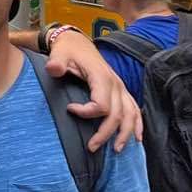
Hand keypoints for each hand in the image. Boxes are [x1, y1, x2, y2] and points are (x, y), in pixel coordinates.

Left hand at [46, 29, 142, 151]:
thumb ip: (56, 63)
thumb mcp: (59, 53)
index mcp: (101, 77)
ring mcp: (121, 87)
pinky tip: (137, 138)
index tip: (69, 109)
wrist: (76, 42)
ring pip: (130, 115)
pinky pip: (135, 109)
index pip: (102, 105)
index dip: (86, 113)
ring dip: (125, 134)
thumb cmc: (67, 50)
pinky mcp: (121, 90)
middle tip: (92, 147)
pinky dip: (137, 124)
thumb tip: (53, 69)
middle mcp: (115, 84)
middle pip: (117, 115)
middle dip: (106, 134)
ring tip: (116, 150)